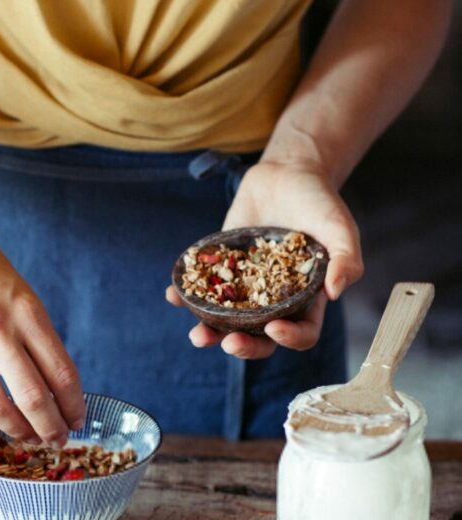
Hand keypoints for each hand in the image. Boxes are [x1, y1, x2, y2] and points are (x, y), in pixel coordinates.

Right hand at [0, 199, 85, 444]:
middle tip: (59, 441)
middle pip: (33, 398)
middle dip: (51, 428)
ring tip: (30, 437)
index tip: (78, 419)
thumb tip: (55, 392)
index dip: (73, 405)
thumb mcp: (23, 297)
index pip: (61, 373)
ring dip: (19, 430)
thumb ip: (36, 341)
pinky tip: (2, 412)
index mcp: (26, 311)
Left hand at [166, 159, 363, 359]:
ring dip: (210, 332)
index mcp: (306, 300)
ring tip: (197, 336)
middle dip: (244, 346)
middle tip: (229, 342)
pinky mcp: (221, 267)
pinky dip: (186, 296)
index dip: (289, 338)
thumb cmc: (320, 203)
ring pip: (226, 321)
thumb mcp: (341, 229)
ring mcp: (245, 286)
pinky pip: (202, 288)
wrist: (287, 173)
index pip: (301, 333)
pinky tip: (173, 295)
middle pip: (260, 338)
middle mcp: (274, 300)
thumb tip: (334, 294)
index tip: (274, 328)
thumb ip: (346, 260)